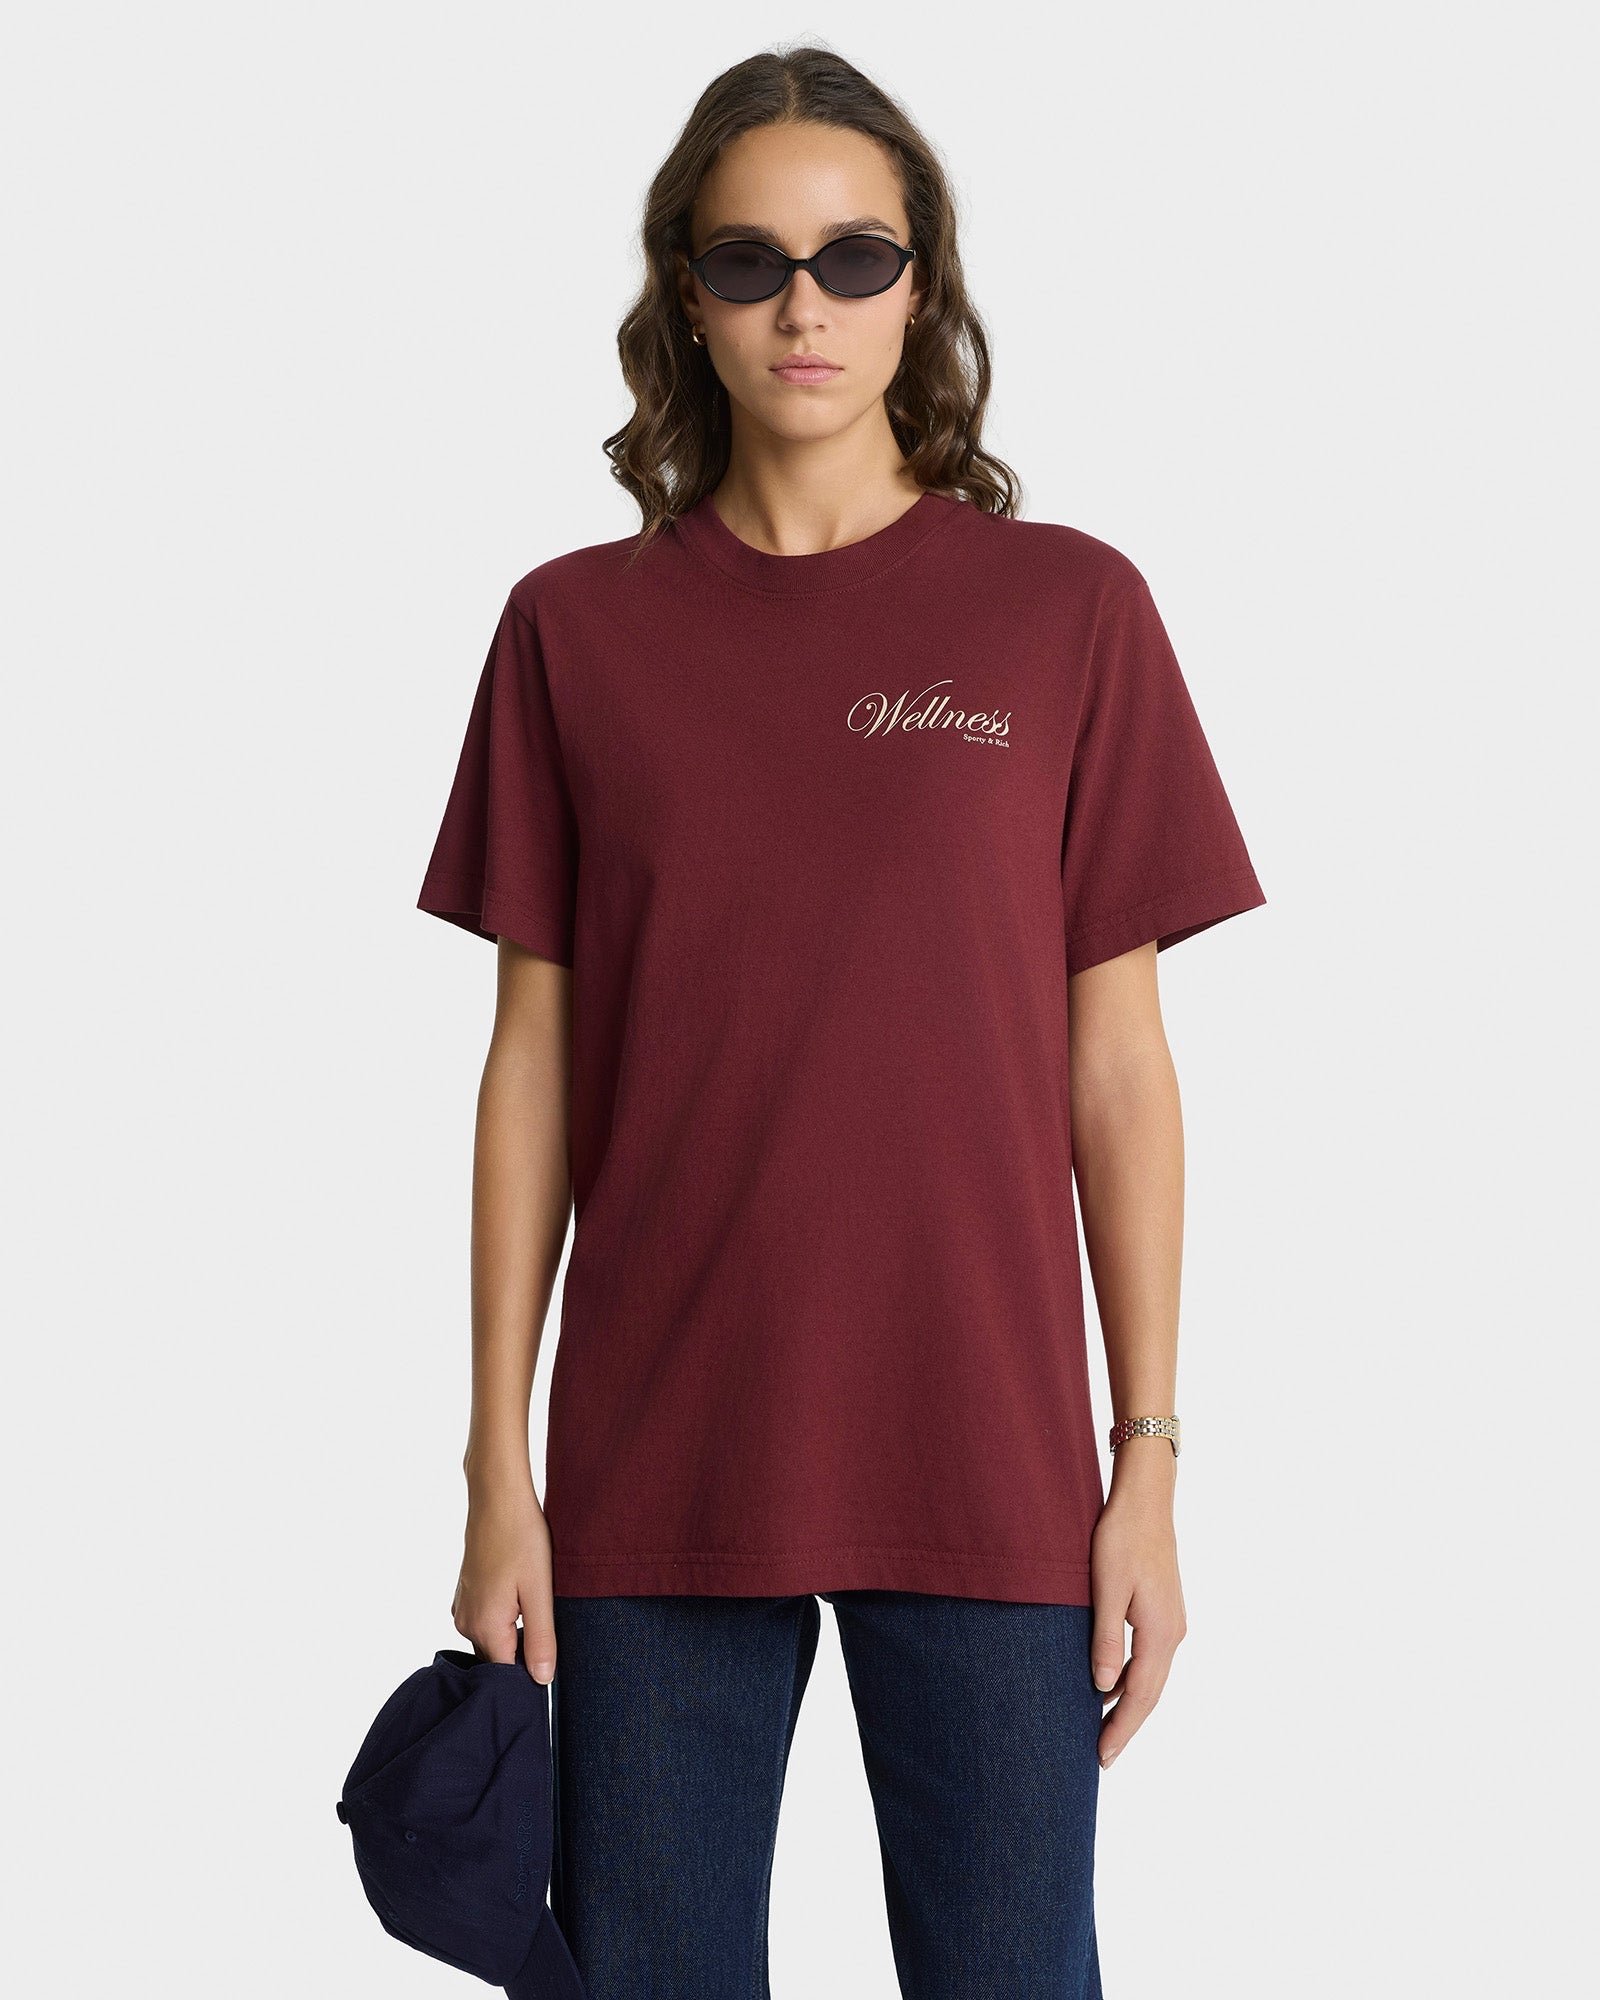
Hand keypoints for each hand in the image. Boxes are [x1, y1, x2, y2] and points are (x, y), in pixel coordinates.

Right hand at [452, 1470, 557, 1683]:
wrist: (498, 1497)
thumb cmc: (521, 1538)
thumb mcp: (540, 1592)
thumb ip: (540, 1640)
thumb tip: (542, 1680)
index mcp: (484, 1627)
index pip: (506, 1676)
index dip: (530, 1673)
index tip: (550, 1658)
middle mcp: (466, 1623)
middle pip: (498, 1660)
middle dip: (523, 1652)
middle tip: (547, 1625)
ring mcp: (463, 1608)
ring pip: (493, 1639)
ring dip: (515, 1632)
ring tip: (534, 1603)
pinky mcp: (466, 1593)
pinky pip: (486, 1621)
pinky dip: (505, 1617)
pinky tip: (521, 1592)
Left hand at [1089, 1441, 1186, 1766]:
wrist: (1145, 1500)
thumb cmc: (1121, 1538)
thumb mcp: (1106, 1589)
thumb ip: (1105, 1639)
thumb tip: (1102, 1689)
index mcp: (1160, 1633)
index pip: (1141, 1695)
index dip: (1122, 1728)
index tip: (1103, 1757)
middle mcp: (1173, 1634)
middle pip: (1150, 1693)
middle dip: (1126, 1725)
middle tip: (1102, 1756)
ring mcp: (1171, 1623)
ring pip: (1151, 1677)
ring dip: (1129, 1704)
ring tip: (1104, 1729)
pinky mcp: (1164, 1612)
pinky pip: (1149, 1658)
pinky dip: (1132, 1679)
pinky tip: (1110, 1685)